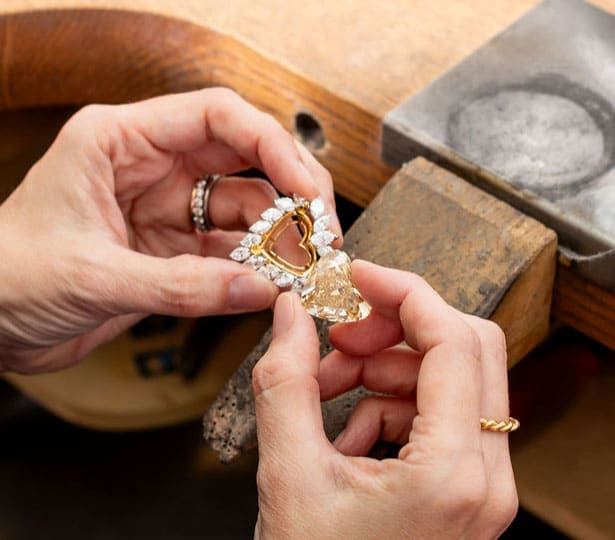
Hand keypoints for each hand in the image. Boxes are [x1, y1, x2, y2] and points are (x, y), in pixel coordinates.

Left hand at [0, 88, 339, 372]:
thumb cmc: (5, 277)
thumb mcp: (91, 276)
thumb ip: (180, 287)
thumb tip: (261, 290)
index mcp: (122, 141)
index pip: (217, 118)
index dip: (272, 147)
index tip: (307, 188)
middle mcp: (151, 170)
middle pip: (244, 163)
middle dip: (289, 193)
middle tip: (323, 230)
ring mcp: (166, 213)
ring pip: (242, 214)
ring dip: (276, 240)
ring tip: (305, 265)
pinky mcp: (171, 254)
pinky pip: (227, 257)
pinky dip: (253, 272)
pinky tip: (274, 285)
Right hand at [252, 261, 517, 538]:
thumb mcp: (288, 475)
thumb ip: (285, 381)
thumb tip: (291, 314)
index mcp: (454, 474)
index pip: (454, 340)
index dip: (404, 291)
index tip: (358, 274)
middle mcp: (488, 479)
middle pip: (464, 350)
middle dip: (393, 329)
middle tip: (338, 335)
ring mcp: (483, 485)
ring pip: (447, 379)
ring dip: (383, 369)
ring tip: (326, 391)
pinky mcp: (467, 487)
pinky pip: (434, 413)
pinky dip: (388, 405)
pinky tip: (344, 433)